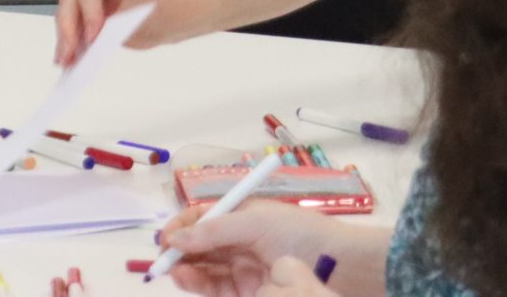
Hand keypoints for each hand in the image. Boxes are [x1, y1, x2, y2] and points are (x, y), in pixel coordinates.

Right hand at [54, 0, 184, 66]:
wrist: (167, 11)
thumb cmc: (161, 10)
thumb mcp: (141, 19)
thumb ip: (113, 28)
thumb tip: (91, 42)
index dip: (88, 11)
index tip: (92, 38)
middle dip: (70, 29)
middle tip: (70, 55)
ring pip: (66, 10)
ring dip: (65, 37)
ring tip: (66, 61)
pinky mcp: (82, 2)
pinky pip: (70, 19)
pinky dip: (68, 38)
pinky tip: (66, 56)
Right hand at [160, 202, 338, 296]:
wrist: (343, 270)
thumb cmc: (302, 235)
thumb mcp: (257, 222)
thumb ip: (216, 230)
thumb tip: (175, 237)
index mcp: (244, 217)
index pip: (204, 218)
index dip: (182, 226)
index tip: (164, 237)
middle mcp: (240, 242)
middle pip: (200, 246)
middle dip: (178, 251)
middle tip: (163, 259)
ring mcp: (244, 269)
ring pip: (204, 269)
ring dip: (185, 269)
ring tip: (174, 271)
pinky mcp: (248, 293)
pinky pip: (216, 289)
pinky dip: (197, 285)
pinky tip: (187, 279)